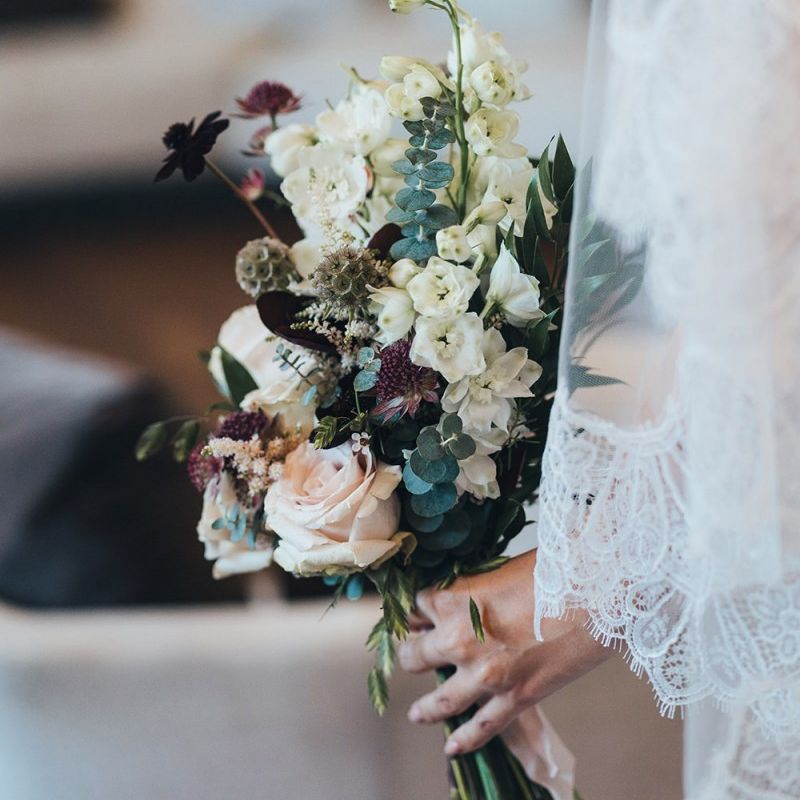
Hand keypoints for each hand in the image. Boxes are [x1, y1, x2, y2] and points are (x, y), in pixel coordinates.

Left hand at [398, 550, 610, 754]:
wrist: (597, 591)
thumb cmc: (552, 568)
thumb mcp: (498, 570)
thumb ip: (472, 589)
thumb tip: (460, 602)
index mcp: (452, 599)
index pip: (415, 608)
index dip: (416, 613)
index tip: (417, 619)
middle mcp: (459, 639)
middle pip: (415, 655)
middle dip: (411, 655)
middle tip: (411, 658)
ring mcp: (485, 674)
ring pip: (440, 702)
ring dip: (424, 709)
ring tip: (416, 714)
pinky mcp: (515, 697)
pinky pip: (482, 727)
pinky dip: (464, 739)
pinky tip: (452, 747)